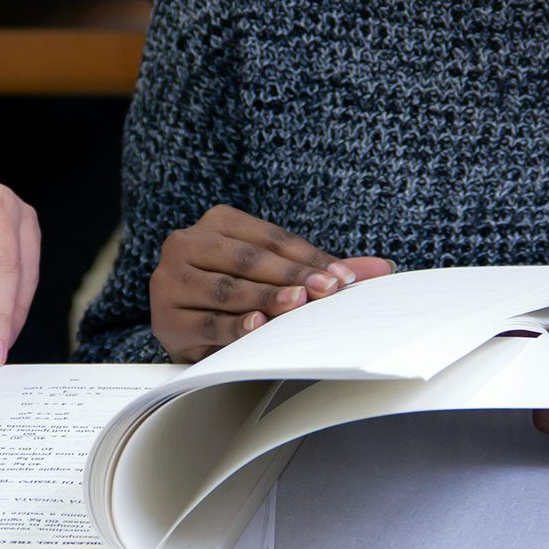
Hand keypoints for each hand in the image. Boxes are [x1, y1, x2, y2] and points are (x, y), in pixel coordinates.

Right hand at [149, 204, 393, 361]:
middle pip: (248, 259)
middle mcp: (186, 243)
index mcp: (216, 222)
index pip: (269, 238)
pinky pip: (207, 322)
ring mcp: (170, 280)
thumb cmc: (236, 295)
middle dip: (292, 276)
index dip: (308, 257)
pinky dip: (234, 326)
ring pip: (227, 289)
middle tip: (328, 290)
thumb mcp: (275, 276)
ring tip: (297, 304)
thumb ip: (320, 270)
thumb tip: (382, 269)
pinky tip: (257, 326)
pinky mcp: (165, 318)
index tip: (343, 278)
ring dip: (265, 298)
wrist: (183, 324)